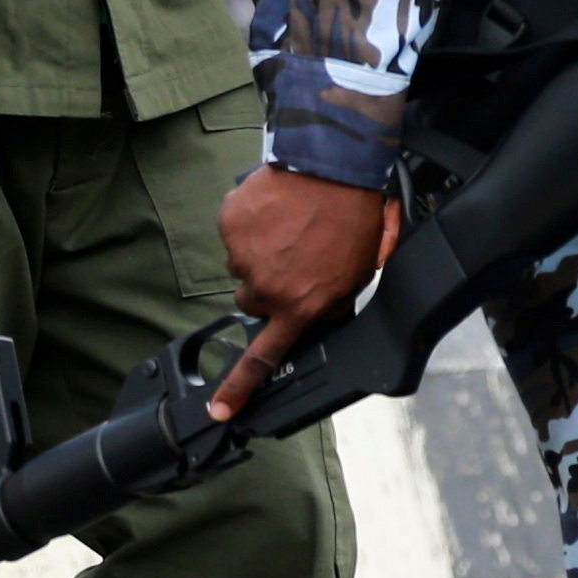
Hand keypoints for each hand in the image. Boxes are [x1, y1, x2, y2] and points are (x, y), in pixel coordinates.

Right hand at [208, 165, 399, 418]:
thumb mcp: (357, 274)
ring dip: (260, 252)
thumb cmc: (355, 218)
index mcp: (301, 306)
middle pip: (250, 301)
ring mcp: (244, 256)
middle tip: (291, 259)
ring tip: (290, 227)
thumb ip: (329, 302)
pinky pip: (233, 233)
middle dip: (265, 286)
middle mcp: (267, 288)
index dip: (239, 388)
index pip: (263, 358)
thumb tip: (320, 313)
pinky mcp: (230, 226)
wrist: (335, 167)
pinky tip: (276, 210)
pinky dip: (249, 224)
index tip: (220, 410)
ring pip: (242, 265)